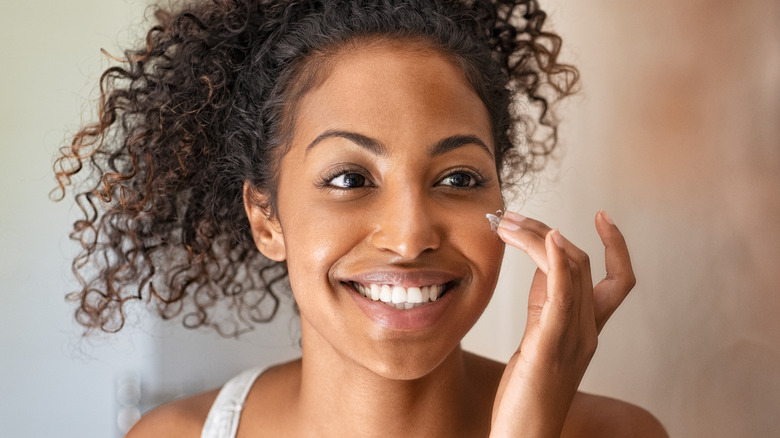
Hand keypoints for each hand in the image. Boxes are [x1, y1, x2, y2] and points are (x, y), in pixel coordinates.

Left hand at [489, 210, 635, 436]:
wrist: (524, 437)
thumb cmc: (527, 394)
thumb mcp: (538, 340)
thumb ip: (545, 305)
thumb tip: (541, 267)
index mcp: (588, 330)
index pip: (618, 279)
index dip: (616, 245)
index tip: (601, 214)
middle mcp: (588, 331)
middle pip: (582, 263)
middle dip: (546, 231)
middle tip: (511, 217)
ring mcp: (572, 339)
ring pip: (570, 271)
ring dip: (539, 237)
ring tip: (508, 223)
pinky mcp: (549, 347)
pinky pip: (562, 297)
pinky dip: (556, 263)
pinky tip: (547, 239)